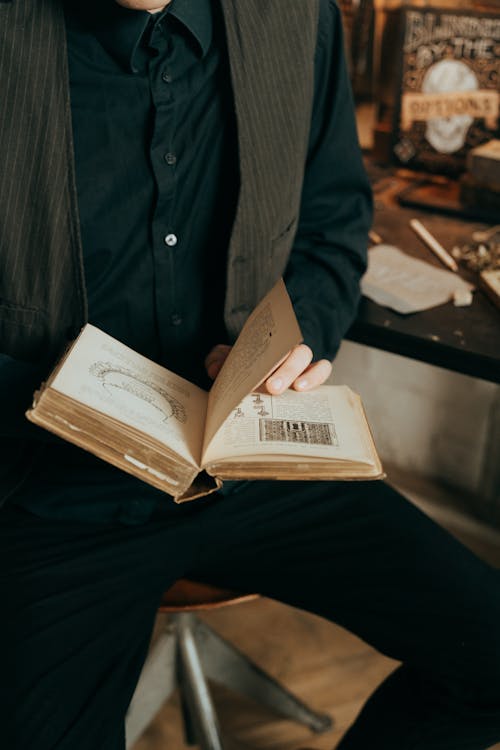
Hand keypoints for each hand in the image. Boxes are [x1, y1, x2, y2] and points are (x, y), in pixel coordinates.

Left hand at [204, 343, 331, 393]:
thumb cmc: (243, 366)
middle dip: (286, 369)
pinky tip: (305, 393)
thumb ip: (217, 359)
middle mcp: (289, 352)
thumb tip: (215, 369)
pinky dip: (317, 379)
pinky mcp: (312, 378)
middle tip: (273, 387)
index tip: (263, 363)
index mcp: (269, 343)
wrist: (253, 375)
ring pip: (314, 362)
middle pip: (296, 353)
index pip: (277, 337)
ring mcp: (303, 366)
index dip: (273, 346)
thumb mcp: (226, 360)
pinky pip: (323, 373)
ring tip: (296, 390)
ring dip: (308, 376)